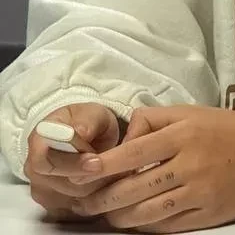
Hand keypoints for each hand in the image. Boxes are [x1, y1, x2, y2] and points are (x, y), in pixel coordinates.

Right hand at [25, 102, 127, 219]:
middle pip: (60, 183)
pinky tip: (104, 181)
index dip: (71, 163)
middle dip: (90, 176)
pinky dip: (94, 197)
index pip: (45, 160)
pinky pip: (76, 208)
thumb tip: (80, 132)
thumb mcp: (91, 113)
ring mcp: (41, 188)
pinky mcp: (52, 204)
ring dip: (96, 186)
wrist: (82, 135)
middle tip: (113, 168)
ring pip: (71, 198)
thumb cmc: (86, 122)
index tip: (96, 161)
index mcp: (38, 139)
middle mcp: (33, 167)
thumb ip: (87, 122)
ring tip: (114, 172)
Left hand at [73, 104, 234, 231]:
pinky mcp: (207, 217)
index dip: (105, 165)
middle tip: (85, 204)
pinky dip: (144, 227)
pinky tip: (134, 223)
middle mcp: (191, 164)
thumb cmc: (232, 130)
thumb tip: (124, 137)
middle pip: (135, 188)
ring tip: (106, 216)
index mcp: (187, 133)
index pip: (135, 152)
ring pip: (146, 213)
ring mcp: (199, 194)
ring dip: (119, 218)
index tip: (83, 172)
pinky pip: (166, 228)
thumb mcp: (196, 113)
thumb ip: (158, 119)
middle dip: (103, 200)